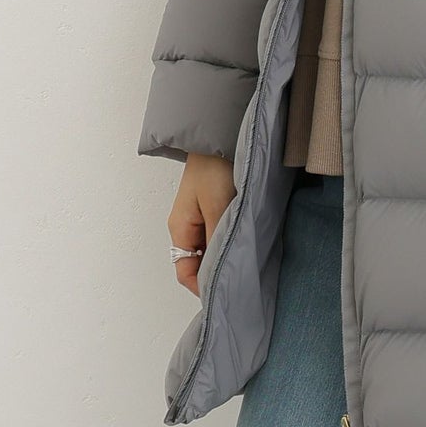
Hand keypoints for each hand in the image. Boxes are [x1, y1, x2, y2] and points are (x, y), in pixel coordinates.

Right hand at [168, 153, 236, 297]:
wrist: (219, 136)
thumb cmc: (214, 167)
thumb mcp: (217, 205)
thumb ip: (216, 238)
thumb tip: (216, 270)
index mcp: (180, 228)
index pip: (185, 271)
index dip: (202, 285)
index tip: (226, 290)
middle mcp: (186, 226)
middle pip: (197, 261)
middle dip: (215, 270)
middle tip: (241, 277)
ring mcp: (199, 216)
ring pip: (209, 247)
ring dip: (223, 253)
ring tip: (245, 259)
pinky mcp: (212, 207)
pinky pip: (217, 232)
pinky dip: (228, 238)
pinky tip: (244, 238)